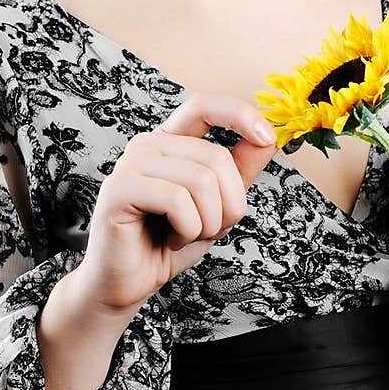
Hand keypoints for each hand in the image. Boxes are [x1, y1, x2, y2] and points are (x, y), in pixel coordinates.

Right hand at [76, 92, 279, 313]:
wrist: (130, 284)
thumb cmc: (170, 243)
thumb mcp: (218, 205)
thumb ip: (240, 170)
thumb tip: (270, 137)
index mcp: (170, 141)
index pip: (205, 105)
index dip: (240, 114)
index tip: (268, 138)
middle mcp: (148, 144)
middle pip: (216, 157)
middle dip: (230, 205)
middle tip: (210, 229)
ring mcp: (130, 164)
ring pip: (201, 180)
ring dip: (208, 222)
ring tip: (187, 235)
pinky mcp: (119, 189)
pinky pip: (178, 200)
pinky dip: (188, 229)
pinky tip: (172, 240)